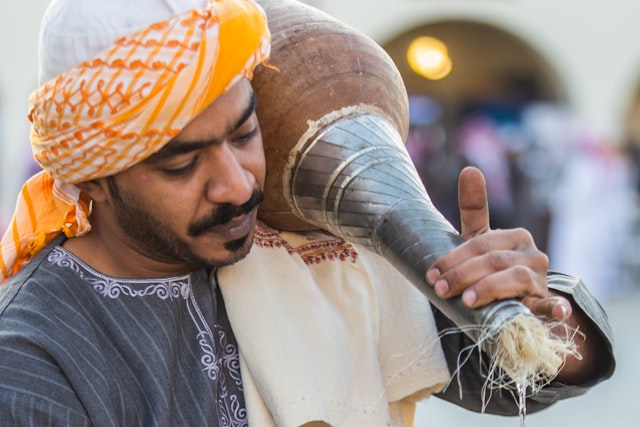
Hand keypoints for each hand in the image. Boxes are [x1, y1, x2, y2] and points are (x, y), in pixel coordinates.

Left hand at [426, 166, 571, 320]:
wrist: (522, 303)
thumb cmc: (495, 269)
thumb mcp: (481, 241)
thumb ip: (474, 209)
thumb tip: (470, 168)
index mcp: (516, 237)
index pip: (480, 244)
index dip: (453, 259)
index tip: (432, 274)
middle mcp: (532, 255)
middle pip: (494, 261)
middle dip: (463, 275)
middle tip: (440, 289)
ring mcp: (542, 280)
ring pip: (515, 278)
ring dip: (489, 289)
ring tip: (467, 301)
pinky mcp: (548, 304)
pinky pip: (554, 305)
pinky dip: (556, 307)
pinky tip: (556, 312)